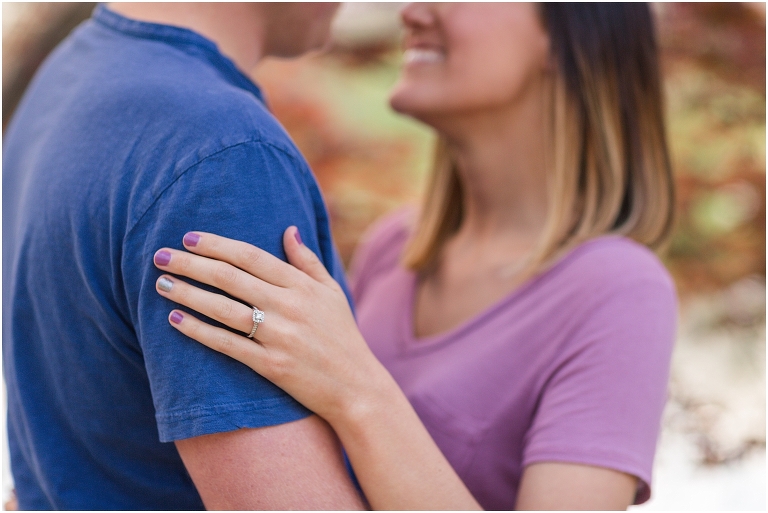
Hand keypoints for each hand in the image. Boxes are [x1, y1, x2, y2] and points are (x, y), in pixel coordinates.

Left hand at [152, 227, 391, 426]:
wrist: (356, 387)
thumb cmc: (342, 336)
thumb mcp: (332, 293)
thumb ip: (308, 261)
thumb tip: (288, 228)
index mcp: (303, 286)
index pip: (251, 256)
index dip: (217, 244)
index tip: (189, 237)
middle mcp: (290, 307)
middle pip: (230, 277)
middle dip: (191, 263)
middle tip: (160, 255)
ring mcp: (280, 336)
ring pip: (223, 309)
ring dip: (188, 294)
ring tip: (161, 283)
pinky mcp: (271, 365)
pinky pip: (227, 344)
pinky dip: (199, 331)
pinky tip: (175, 320)